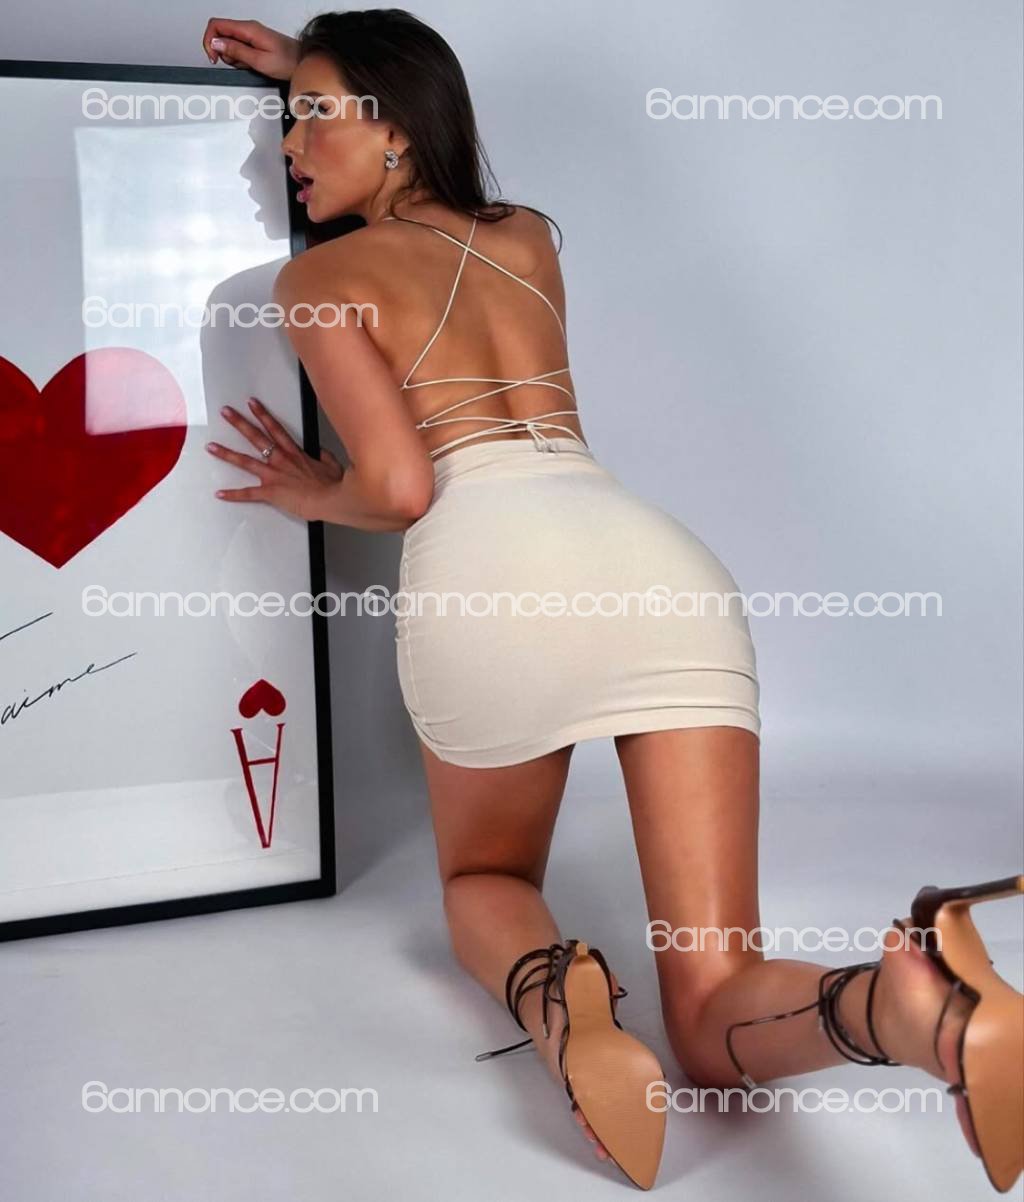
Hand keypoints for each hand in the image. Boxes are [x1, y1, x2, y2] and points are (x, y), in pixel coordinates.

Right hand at [201, 18, 299, 78]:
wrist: (304, 63)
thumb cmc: (288, 62)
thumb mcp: (258, 60)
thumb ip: (236, 51)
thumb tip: (216, 44)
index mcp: (247, 29)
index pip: (216, 25)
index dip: (209, 40)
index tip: (213, 56)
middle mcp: (248, 29)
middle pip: (221, 35)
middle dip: (223, 53)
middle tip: (236, 64)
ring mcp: (252, 35)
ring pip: (230, 44)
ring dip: (233, 58)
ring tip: (249, 65)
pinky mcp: (255, 43)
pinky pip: (240, 50)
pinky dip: (242, 60)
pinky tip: (253, 65)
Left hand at [207, 397, 344, 521]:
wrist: (332, 498)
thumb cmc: (334, 485)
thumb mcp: (332, 465)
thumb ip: (323, 457)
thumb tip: (321, 453)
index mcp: (294, 453)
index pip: (274, 428)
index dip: (262, 415)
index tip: (252, 404)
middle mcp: (280, 460)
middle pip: (256, 437)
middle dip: (239, 423)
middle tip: (225, 413)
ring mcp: (273, 475)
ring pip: (245, 462)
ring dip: (226, 453)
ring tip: (211, 447)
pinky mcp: (270, 492)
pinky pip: (248, 494)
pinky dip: (233, 495)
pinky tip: (220, 494)